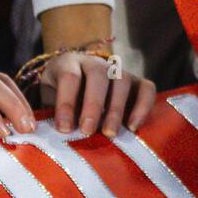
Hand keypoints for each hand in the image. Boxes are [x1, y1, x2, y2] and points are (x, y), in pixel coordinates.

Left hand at [39, 52, 155, 137]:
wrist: (80, 86)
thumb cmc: (62, 98)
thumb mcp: (50, 100)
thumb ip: (52, 113)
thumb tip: (51, 135)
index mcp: (68, 63)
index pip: (69, 77)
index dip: (66, 103)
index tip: (64, 129)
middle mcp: (95, 62)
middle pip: (98, 75)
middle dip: (93, 105)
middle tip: (87, 131)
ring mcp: (118, 70)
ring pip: (122, 80)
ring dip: (116, 109)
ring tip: (110, 133)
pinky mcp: (137, 81)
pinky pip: (147, 88)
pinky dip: (143, 107)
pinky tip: (132, 127)